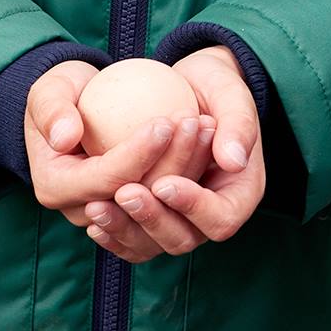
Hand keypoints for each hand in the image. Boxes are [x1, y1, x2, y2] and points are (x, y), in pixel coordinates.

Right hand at [24, 60, 197, 237]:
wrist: (73, 107)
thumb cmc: (61, 94)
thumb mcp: (48, 91)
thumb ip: (52, 111)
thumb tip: (65, 138)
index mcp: (55, 189)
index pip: (106, 180)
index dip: (138, 155)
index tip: (164, 123)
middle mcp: (83, 211)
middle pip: (138, 197)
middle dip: (172, 162)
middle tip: (193, 122)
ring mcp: (112, 214)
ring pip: (160, 203)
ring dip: (188, 167)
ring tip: (205, 126)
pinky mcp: (135, 210)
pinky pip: (168, 199)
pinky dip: (190, 172)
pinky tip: (207, 139)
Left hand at [112, 46, 265, 252]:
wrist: (190, 86)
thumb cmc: (214, 85)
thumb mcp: (231, 93)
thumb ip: (238, 125)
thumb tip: (233, 161)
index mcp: (238, 194)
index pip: (220, 219)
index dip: (192, 207)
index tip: (164, 183)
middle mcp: (209, 215)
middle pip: (183, 239)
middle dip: (153, 218)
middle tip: (125, 192)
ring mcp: (178, 219)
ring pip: (152, 245)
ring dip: (124, 228)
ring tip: (97, 206)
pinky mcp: (152, 214)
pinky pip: (132, 237)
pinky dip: (113, 231)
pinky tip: (91, 212)